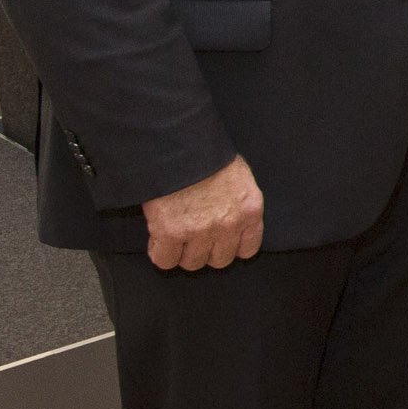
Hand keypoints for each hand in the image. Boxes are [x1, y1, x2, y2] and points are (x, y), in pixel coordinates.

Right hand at [143, 156, 263, 271]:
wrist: (180, 145)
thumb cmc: (208, 155)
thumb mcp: (238, 176)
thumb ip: (238, 202)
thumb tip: (228, 215)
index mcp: (249, 210)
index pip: (247, 249)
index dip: (230, 247)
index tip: (219, 242)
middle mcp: (229, 225)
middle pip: (219, 260)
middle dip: (206, 251)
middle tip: (193, 238)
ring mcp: (200, 231)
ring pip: (192, 263)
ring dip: (182, 253)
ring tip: (175, 238)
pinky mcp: (171, 232)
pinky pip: (165, 260)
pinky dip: (159, 253)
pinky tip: (158, 240)